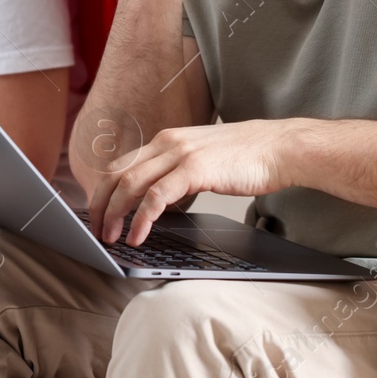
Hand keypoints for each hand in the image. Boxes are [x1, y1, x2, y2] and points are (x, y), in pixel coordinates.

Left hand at [89, 118, 297, 246]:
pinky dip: (141, 218)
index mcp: (166, 139)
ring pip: (130, 184)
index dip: (102, 192)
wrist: (280, 148)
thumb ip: (177, 171)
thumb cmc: (246, 158)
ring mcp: (180, 153)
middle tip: (95, 232)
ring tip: (110, 238)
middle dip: (100, 205)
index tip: (97, 215)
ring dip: (114, 214)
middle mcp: (167, 142)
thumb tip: (157, 200)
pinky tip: (138, 236)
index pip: (120, 164)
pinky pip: (156, 197)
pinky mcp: (195, 169)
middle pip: (116, 174)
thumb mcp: (201, 159)